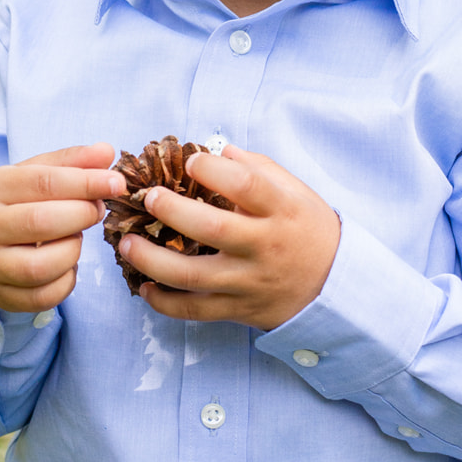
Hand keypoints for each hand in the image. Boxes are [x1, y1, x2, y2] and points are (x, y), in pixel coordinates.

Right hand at [0, 143, 122, 312]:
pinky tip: (67, 265)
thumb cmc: (25, 201)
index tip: (117, 183)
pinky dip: (67, 281)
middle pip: (42, 222)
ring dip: (72, 251)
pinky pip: (44, 295)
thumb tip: (107, 151)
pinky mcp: (1, 294)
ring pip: (41, 265)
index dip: (87, 182)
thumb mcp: (43, 173)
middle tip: (98, 211)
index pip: (45, 181)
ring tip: (75, 238)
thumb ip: (75, 162)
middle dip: (82, 215)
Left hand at [120, 146, 339, 330]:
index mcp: (282, 211)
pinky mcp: (238, 309)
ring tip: (126, 244)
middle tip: (148, 198)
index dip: (214, 170)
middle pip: (212, 229)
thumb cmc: (307, 229)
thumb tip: (217, 151)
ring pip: (192, 276)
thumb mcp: (295, 192)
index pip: (246, 186)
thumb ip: (257, 169)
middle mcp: (264, 247)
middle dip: (172, 211)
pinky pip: (194, 310)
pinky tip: (144, 287)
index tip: (193, 161)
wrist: (334, 287)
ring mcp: (249, 281)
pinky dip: (164, 302)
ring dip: (151, 260)